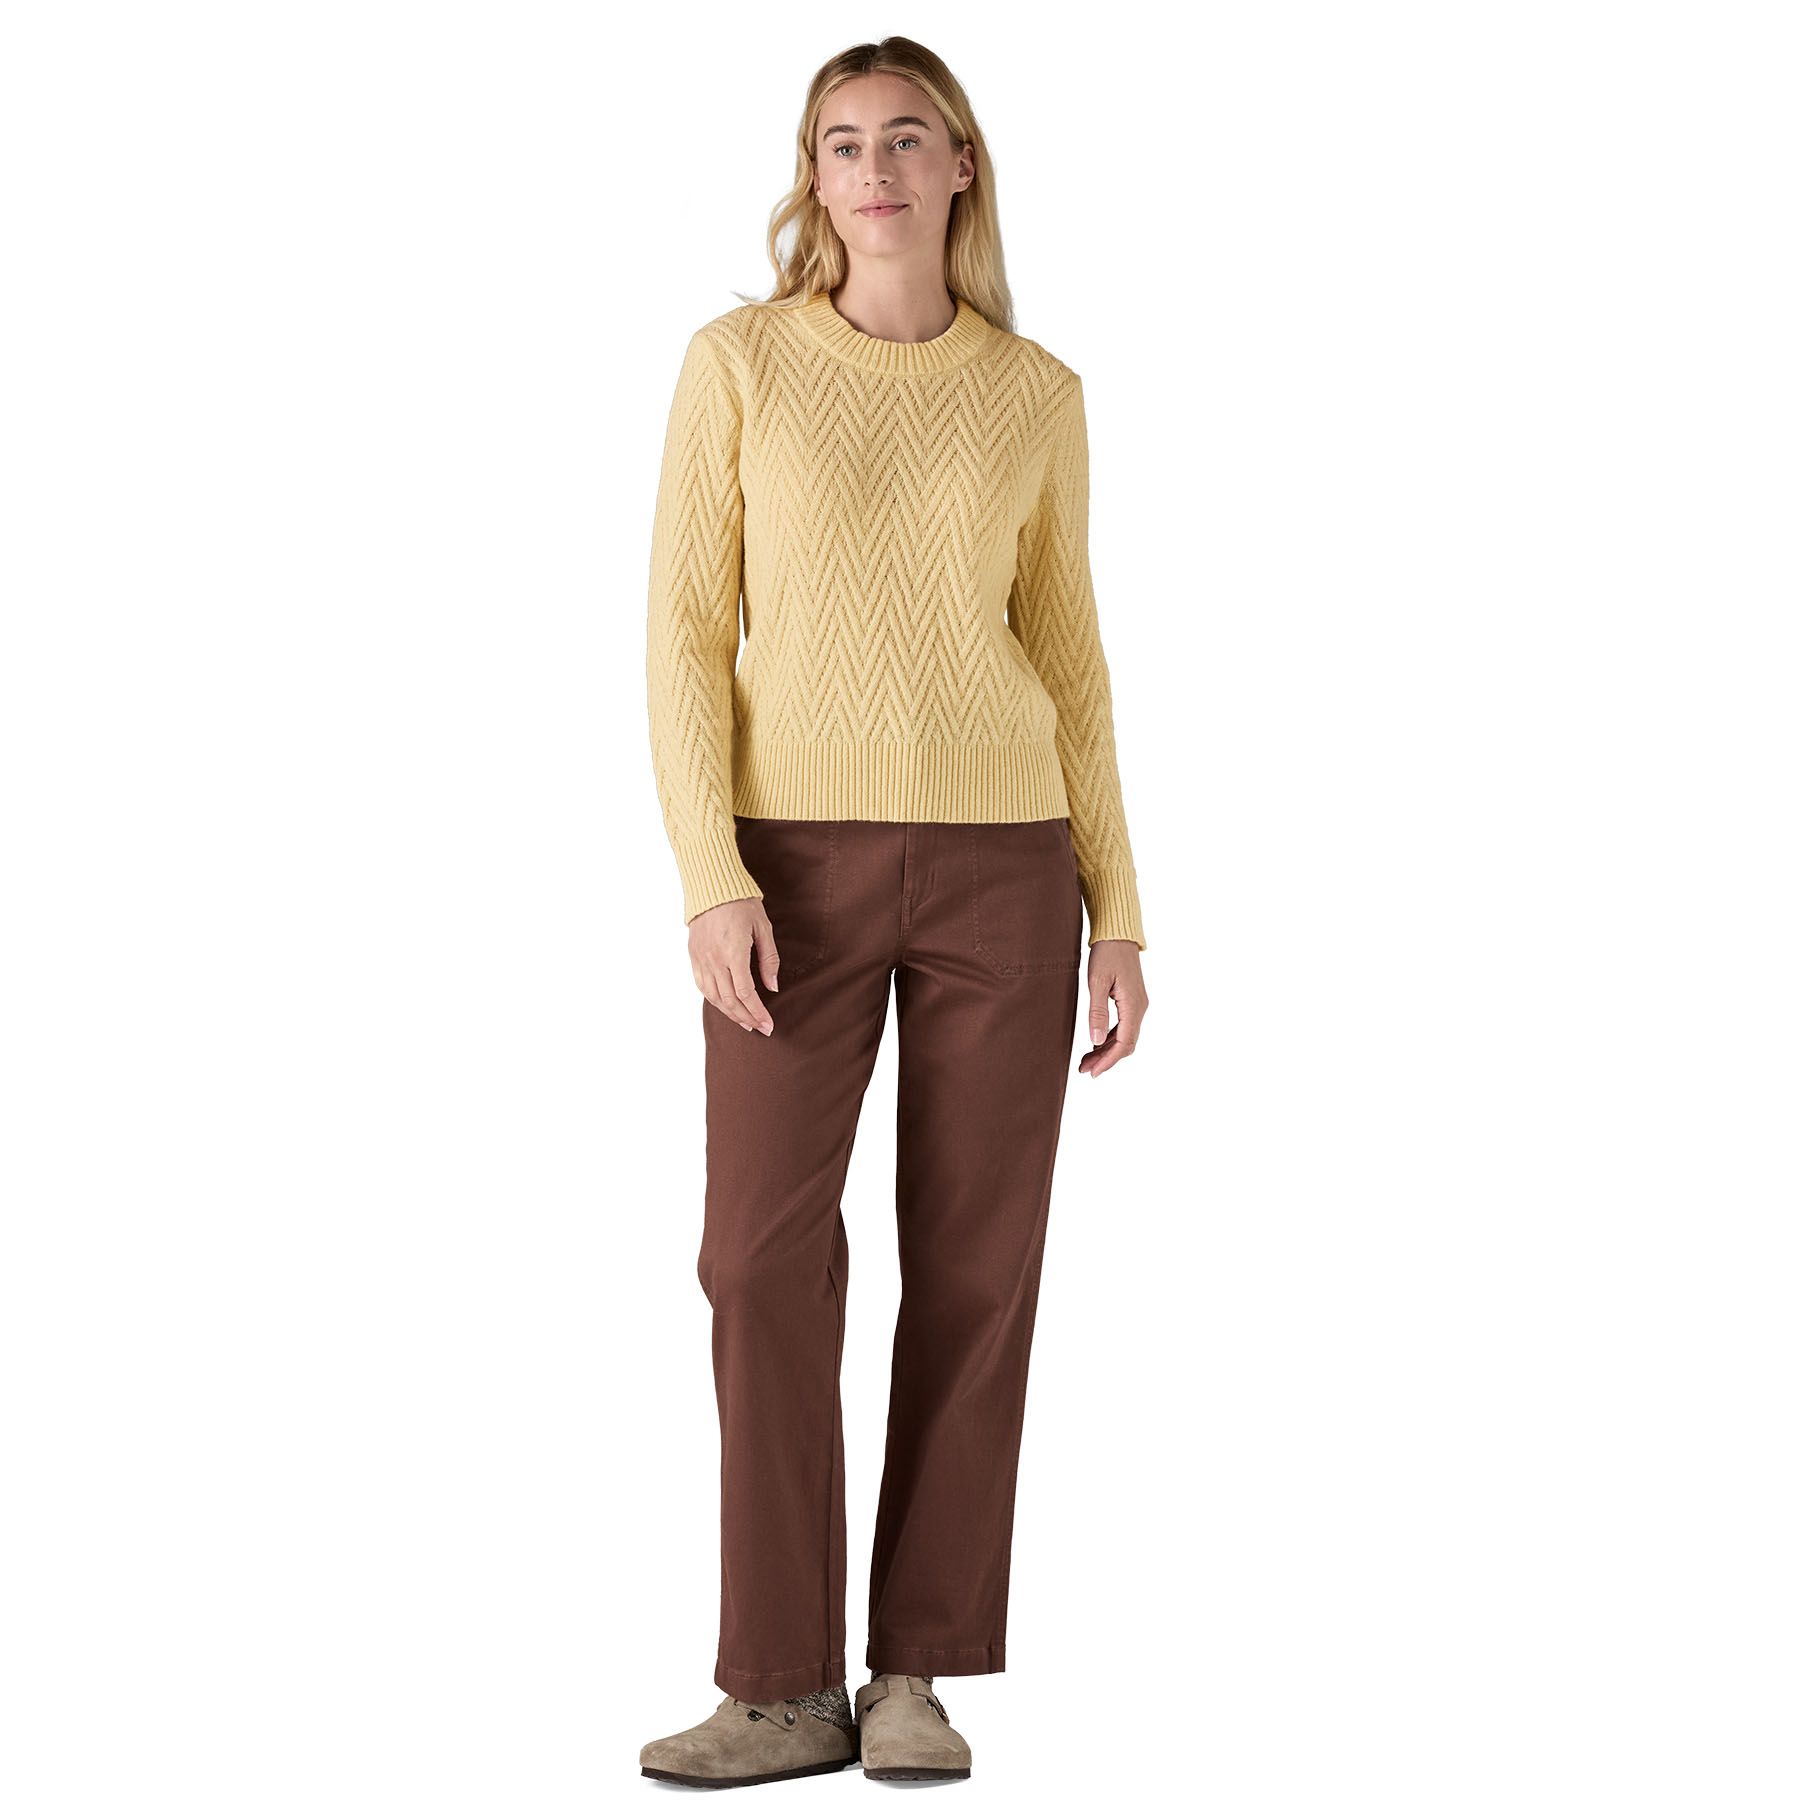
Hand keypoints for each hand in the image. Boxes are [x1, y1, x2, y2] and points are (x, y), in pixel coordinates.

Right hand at [689, 897, 778, 1034]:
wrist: (712, 886)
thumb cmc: (741, 904)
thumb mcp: (763, 928)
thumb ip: (769, 959)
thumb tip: (772, 987)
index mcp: (733, 952)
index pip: (746, 993)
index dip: (758, 1012)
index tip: (768, 1024)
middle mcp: (715, 960)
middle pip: (730, 1000)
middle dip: (747, 1018)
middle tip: (761, 1029)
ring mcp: (701, 959)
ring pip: (714, 997)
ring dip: (731, 1013)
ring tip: (746, 1022)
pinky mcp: (694, 956)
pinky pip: (702, 986)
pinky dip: (714, 1000)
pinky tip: (726, 1006)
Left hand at [1079, 939, 1146, 1076]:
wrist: (1118, 934)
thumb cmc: (1107, 953)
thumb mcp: (1097, 982)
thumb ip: (1097, 1012)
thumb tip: (1094, 1041)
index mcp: (1133, 1005)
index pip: (1124, 1043)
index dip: (1108, 1061)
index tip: (1093, 1072)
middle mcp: (1139, 1008)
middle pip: (1126, 1044)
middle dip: (1106, 1059)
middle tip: (1085, 1069)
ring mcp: (1137, 1004)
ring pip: (1125, 1037)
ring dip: (1107, 1050)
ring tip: (1087, 1060)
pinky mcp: (1132, 1001)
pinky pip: (1124, 1027)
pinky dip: (1110, 1038)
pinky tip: (1095, 1043)